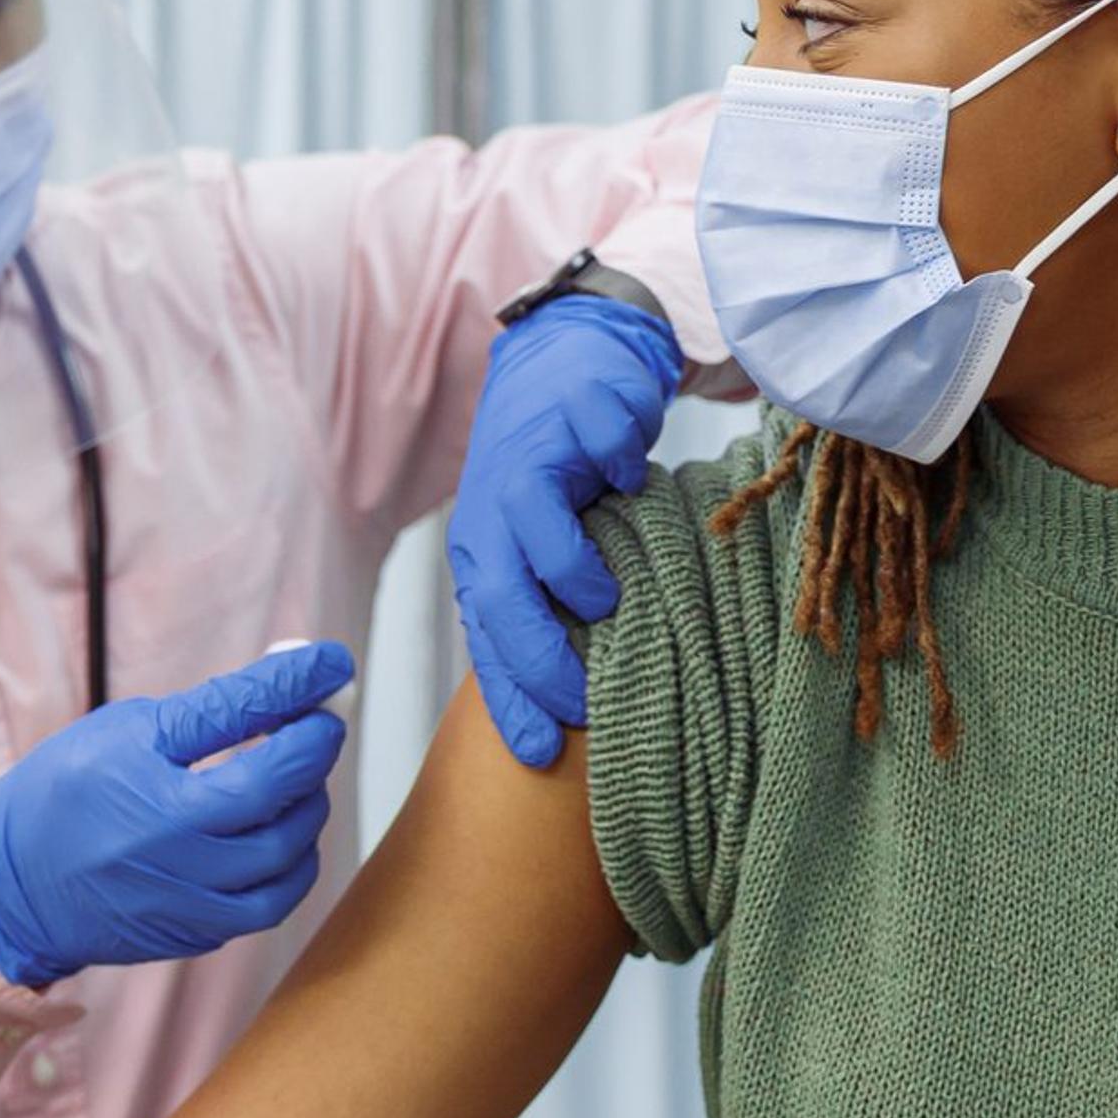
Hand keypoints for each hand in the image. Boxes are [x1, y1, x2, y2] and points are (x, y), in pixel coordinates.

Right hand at [0, 641, 355, 989]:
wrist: (11, 891)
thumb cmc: (63, 797)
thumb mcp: (120, 732)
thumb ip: (204, 714)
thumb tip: (286, 687)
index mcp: (139, 770)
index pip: (235, 712)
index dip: (295, 681)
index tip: (332, 660)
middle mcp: (165, 836)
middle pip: (276, 786)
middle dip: (314, 744)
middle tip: (320, 722)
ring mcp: (185, 893)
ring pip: (287, 848)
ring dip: (308, 804)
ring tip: (294, 779)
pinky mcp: (197, 932)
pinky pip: (274, 900)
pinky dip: (294, 862)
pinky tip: (284, 836)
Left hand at [451, 292, 681, 767]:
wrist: (566, 362)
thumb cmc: (557, 473)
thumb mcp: (540, 546)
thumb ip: (551, 607)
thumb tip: (578, 700)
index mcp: (482, 552)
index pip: (486, 638)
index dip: (509, 699)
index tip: (538, 755)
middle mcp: (494, 512)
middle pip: (501, 594)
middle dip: (538, 658)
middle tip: (583, 704)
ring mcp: (532, 458)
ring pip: (536, 528)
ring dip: (572, 575)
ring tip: (608, 603)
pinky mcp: (578, 414)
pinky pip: (603, 456)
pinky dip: (623, 474)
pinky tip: (635, 483)